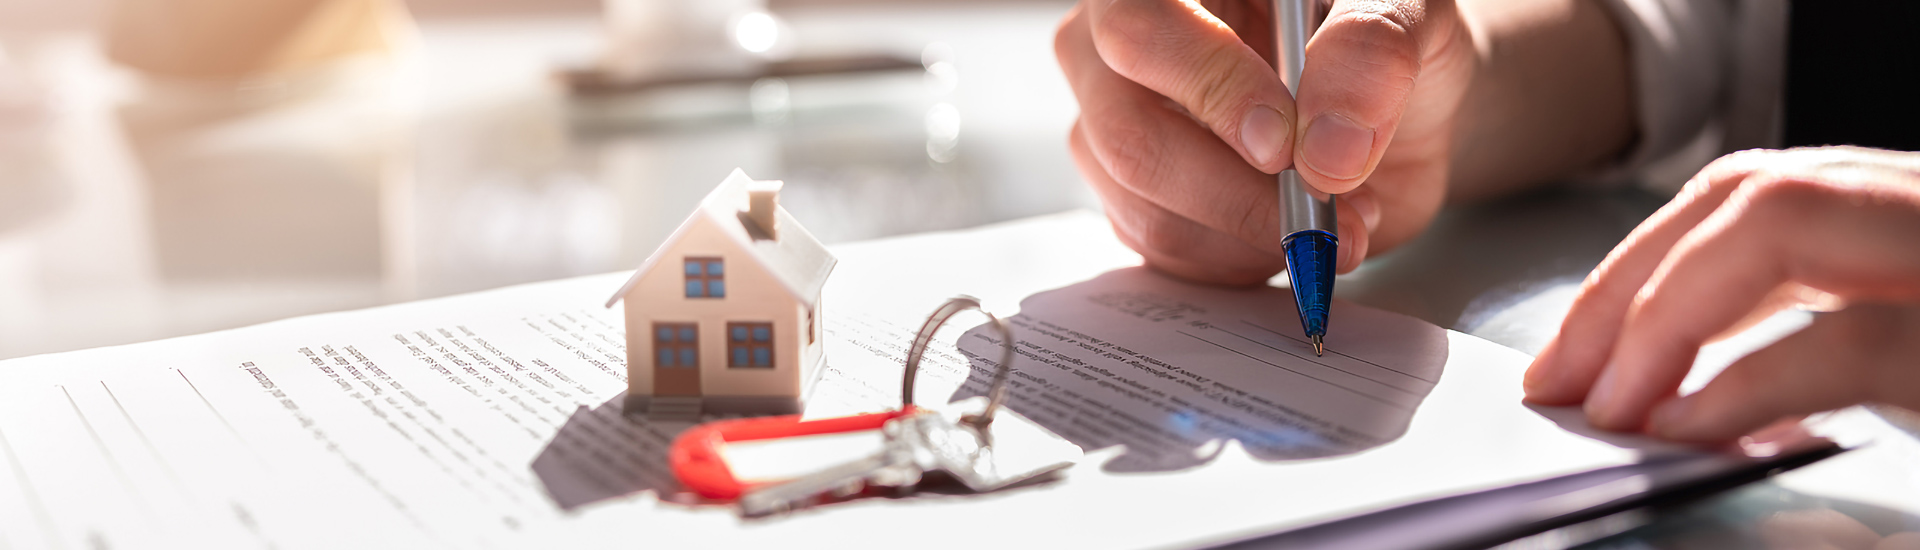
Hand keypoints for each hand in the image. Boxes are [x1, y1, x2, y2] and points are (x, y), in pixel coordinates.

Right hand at [1056, 0, 1476, 283]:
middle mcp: (1116, 49)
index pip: (1142, 31)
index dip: (1209, 89)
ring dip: (1251, 231)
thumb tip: (1326, 146)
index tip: (1284, 146)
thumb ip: (1371, 51)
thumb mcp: (1405, 13)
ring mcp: (1115, 125)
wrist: (1393, 109)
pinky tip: (1294, 225)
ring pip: (1144, 205)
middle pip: (1127, 133)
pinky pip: (1164, 249)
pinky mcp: (1133, 196)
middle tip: (1321, 206)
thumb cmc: (1377, 44)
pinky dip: (1243, 256)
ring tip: (1335, 212)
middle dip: (1234, 191)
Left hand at [1525, 147, 1919, 441]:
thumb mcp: (1902, 341)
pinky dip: (1747, 384)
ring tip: (1607, 407)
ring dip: (1664, 318)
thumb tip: (1675, 395)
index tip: (1562, 354)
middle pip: (1740, 195)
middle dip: (1623, 288)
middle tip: (1554, 382)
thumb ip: (1807, 336)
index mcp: (1900, 208)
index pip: (1743, 199)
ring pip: (1777, 226)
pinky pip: (1846, 342)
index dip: (1636, 270)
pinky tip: (1685, 426)